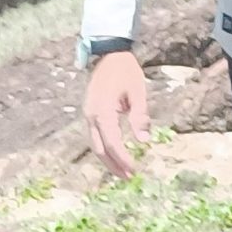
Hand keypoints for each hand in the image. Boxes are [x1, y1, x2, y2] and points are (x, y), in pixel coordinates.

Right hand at [84, 51, 151, 177]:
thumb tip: (143, 140)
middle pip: (100, 149)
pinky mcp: (90, 112)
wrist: (109, 54)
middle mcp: (91, 115)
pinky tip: (115, 155)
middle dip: (114, 165)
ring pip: (95, 144)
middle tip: (128, 177)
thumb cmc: (126, 71)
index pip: (113, 143)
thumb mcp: (137, 92)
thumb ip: (139, 116)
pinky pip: (95, 136)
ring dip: (108, 160)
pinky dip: (104, 148)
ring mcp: (88, 114)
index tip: (135, 170)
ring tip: (122, 171)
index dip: (123, 158)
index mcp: (103, 111)